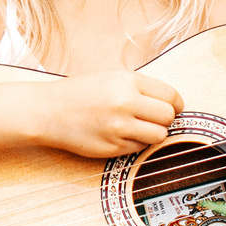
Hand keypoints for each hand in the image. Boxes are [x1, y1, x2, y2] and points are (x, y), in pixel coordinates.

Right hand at [31, 70, 184, 158]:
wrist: (49, 111)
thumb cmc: (80, 92)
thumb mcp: (111, 76)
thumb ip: (140, 87)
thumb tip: (172, 102)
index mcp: (127, 81)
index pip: (170, 96)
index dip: (176, 104)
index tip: (173, 108)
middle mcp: (125, 103)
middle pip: (168, 117)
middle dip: (165, 119)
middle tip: (154, 119)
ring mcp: (119, 127)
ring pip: (158, 135)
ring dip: (153, 133)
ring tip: (138, 127)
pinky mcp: (112, 147)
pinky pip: (139, 148)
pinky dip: (135, 143)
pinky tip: (120, 134)